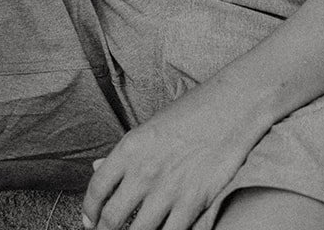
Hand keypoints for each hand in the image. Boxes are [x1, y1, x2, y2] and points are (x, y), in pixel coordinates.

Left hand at [81, 80, 264, 229]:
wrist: (234, 105)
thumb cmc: (194, 112)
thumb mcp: (152, 126)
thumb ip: (125, 153)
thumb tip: (97, 167)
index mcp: (131, 148)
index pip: (97, 189)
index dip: (89, 212)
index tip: (90, 221)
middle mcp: (145, 171)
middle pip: (112, 219)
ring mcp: (168, 190)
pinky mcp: (193, 203)